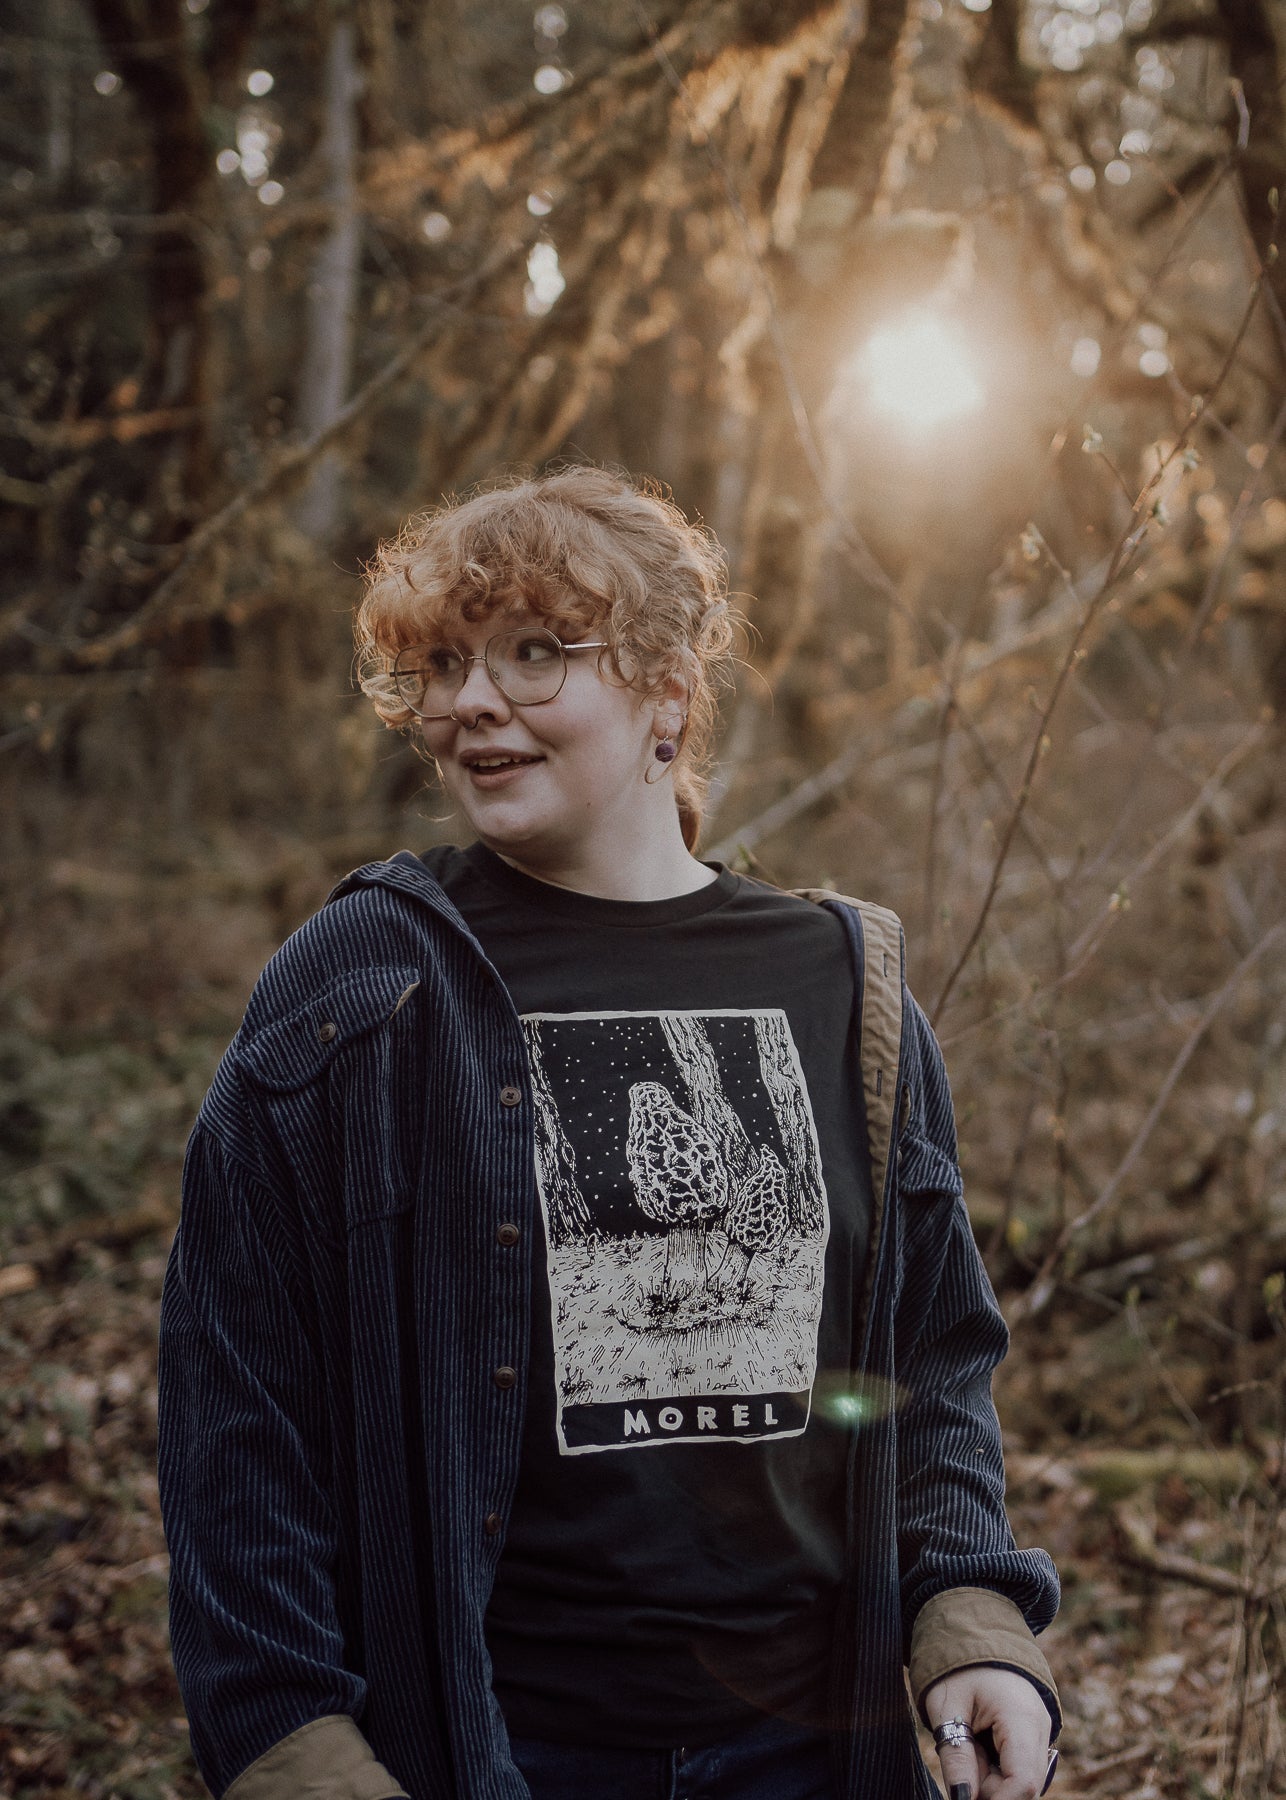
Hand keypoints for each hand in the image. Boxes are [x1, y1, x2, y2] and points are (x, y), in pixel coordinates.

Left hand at [923, 1665, 1053, 1799]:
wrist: (973, 1632)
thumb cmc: (956, 1666)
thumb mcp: (946, 1708)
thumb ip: (956, 1757)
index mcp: (1023, 1718)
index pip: (1024, 1784)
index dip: (995, 1799)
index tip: (964, 1791)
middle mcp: (1041, 1729)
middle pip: (1023, 1786)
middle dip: (990, 1787)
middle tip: (961, 1757)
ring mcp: (1041, 1733)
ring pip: (1020, 1780)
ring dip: (991, 1778)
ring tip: (968, 1742)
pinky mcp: (1033, 1737)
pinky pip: (1018, 1768)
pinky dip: (995, 1768)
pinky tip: (978, 1744)